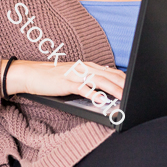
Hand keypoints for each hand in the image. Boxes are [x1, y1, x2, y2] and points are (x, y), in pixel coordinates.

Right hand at [3, 59, 125, 101]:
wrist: (31, 73)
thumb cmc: (53, 77)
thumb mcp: (74, 76)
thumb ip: (89, 80)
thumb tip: (104, 90)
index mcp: (88, 66)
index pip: (111, 72)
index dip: (124, 80)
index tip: (134, 87)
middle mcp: (84, 68)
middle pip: (109, 75)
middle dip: (123, 84)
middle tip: (135, 93)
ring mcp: (75, 74)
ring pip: (99, 80)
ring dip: (113, 89)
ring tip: (123, 96)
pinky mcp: (66, 83)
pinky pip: (82, 88)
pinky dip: (93, 94)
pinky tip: (101, 100)